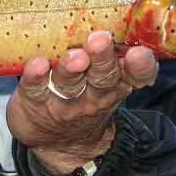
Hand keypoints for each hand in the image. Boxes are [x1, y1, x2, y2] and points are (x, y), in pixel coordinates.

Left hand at [6, 30, 157, 173]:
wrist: (60, 144)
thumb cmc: (87, 98)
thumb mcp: (110, 84)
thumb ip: (119, 59)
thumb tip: (132, 30)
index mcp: (115, 83)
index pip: (135, 75)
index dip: (140, 65)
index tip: (139, 53)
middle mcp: (93, 94)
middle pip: (102, 75)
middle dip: (102, 57)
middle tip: (100, 40)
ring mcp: (64, 101)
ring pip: (70, 83)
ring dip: (72, 68)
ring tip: (75, 57)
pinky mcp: (35, 102)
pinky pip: (35, 89)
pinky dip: (36, 76)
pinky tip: (38, 64)